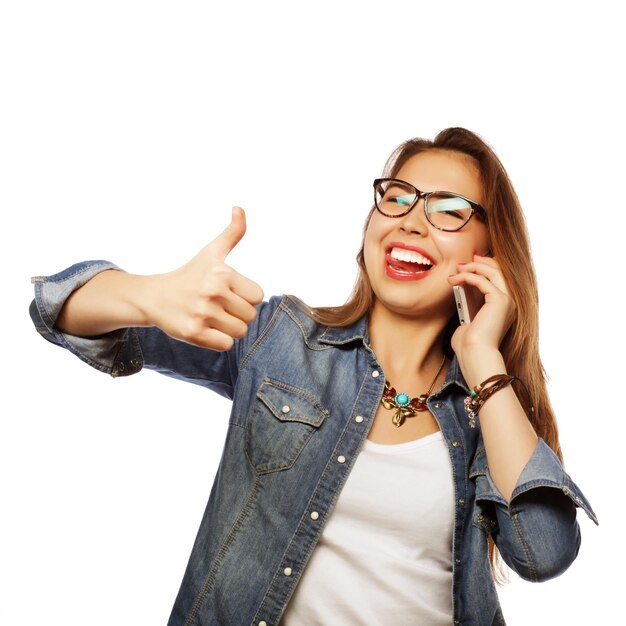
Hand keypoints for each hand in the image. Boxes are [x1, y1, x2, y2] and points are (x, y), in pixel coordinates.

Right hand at [147, 207, 263, 350]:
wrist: (154, 296)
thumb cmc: (190, 274)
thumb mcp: (211, 252)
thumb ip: (232, 233)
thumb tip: (239, 208)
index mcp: (222, 273)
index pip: (258, 296)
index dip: (246, 296)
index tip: (229, 292)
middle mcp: (212, 292)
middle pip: (250, 316)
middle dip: (238, 314)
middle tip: (218, 307)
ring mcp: (202, 314)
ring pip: (240, 332)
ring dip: (229, 329)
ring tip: (212, 318)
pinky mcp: (193, 334)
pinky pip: (226, 345)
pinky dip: (219, 341)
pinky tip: (206, 329)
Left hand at [447, 255, 514, 356]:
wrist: (474, 354)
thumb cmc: (469, 344)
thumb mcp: (469, 319)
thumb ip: (469, 305)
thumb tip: (461, 290)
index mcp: (505, 307)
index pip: (500, 279)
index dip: (486, 267)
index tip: (469, 264)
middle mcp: (511, 302)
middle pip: (500, 271)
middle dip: (481, 262)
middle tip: (464, 261)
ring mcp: (508, 301)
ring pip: (494, 271)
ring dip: (474, 267)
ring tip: (457, 268)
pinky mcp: (500, 300)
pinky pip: (483, 280)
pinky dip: (468, 276)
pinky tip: (455, 279)